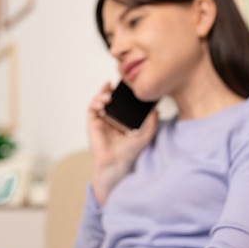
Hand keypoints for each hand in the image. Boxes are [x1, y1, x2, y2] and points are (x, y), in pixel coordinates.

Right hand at [87, 83, 157, 204]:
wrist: (117, 163)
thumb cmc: (129, 152)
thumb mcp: (145, 136)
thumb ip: (152, 123)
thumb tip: (156, 110)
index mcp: (122, 121)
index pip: (122, 103)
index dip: (123, 94)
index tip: (128, 85)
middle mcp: (111, 120)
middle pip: (110, 99)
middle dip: (112, 90)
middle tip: (118, 84)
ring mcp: (101, 121)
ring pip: (99, 101)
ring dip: (103, 94)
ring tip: (110, 95)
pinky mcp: (92, 124)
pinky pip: (92, 108)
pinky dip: (96, 102)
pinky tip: (104, 101)